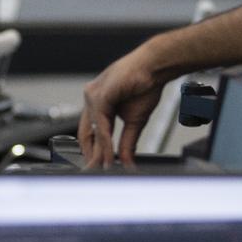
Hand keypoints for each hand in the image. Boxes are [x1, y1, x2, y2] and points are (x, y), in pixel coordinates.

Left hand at [78, 47, 163, 168]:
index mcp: (96, 103)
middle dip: (91, 156)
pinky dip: (105, 141)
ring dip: (99, 153)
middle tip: (95, 174)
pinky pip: (100, 124)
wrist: (155, 67)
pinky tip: (109, 154)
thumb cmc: (144, 85)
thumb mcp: (134, 120)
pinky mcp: (99, 96)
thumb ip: (127, 141)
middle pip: (86, 133)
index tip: (96, 167)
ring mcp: (92, 96)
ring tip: (103, 169)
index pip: (89, 132)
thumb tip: (126, 161)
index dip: (92, 150)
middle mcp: (90, 99)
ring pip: (93, 131)